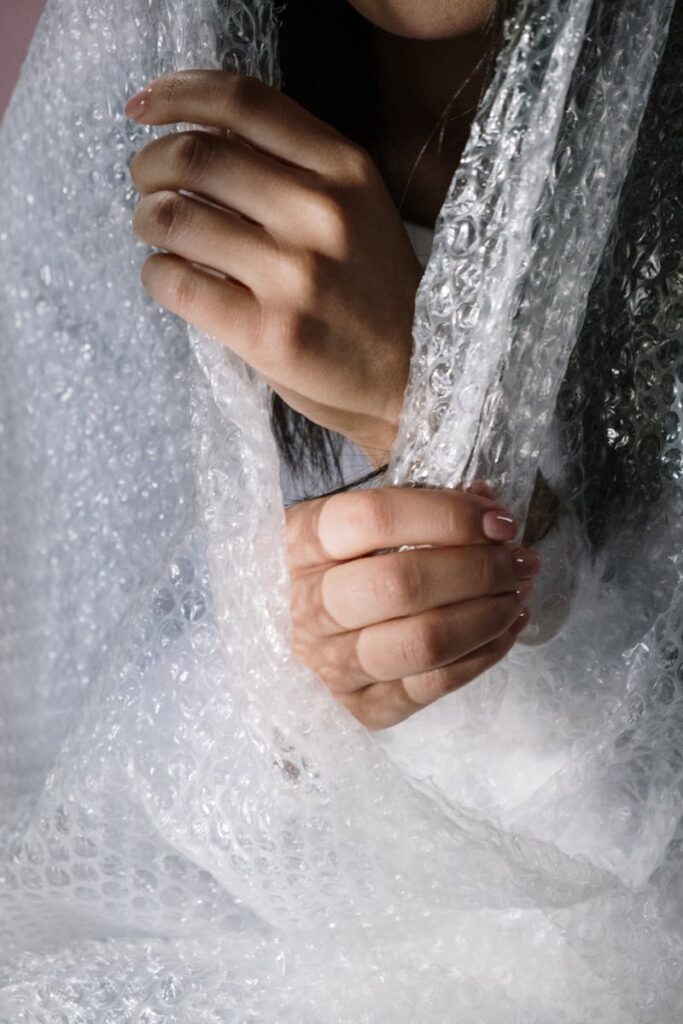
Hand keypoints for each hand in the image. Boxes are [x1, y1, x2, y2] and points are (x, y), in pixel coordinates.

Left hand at [126, 69, 422, 462]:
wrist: (412, 376)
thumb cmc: (372, 294)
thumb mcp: (358, 209)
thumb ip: (295, 167)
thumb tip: (202, 133)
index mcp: (346, 170)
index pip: (243, 102)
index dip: (177, 93)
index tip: (144, 107)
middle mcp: (321, 213)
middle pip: (196, 155)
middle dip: (149, 164)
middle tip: (144, 182)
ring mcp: (294, 276)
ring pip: (174, 217)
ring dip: (146, 218)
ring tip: (154, 230)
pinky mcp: (267, 333)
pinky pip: (175, 281)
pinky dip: (155, 272)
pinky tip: (169, 276)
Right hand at [285, 486, 538, 729]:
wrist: (283, 635)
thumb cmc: (331, 566)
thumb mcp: (352, 523)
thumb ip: (416, 506)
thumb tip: (487, 504)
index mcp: (301, 544)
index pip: (375, 519)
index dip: (447, 515)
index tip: (497, 519)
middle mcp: (307, 607)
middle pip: (402, 584)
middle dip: (477, 569)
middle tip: (517, 559)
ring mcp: (331, 665)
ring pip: (423, 642)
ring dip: (488, 614)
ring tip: (518, 592)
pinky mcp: (363, 708)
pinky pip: (435, 685)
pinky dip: (485, 653)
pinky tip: (508, 626)